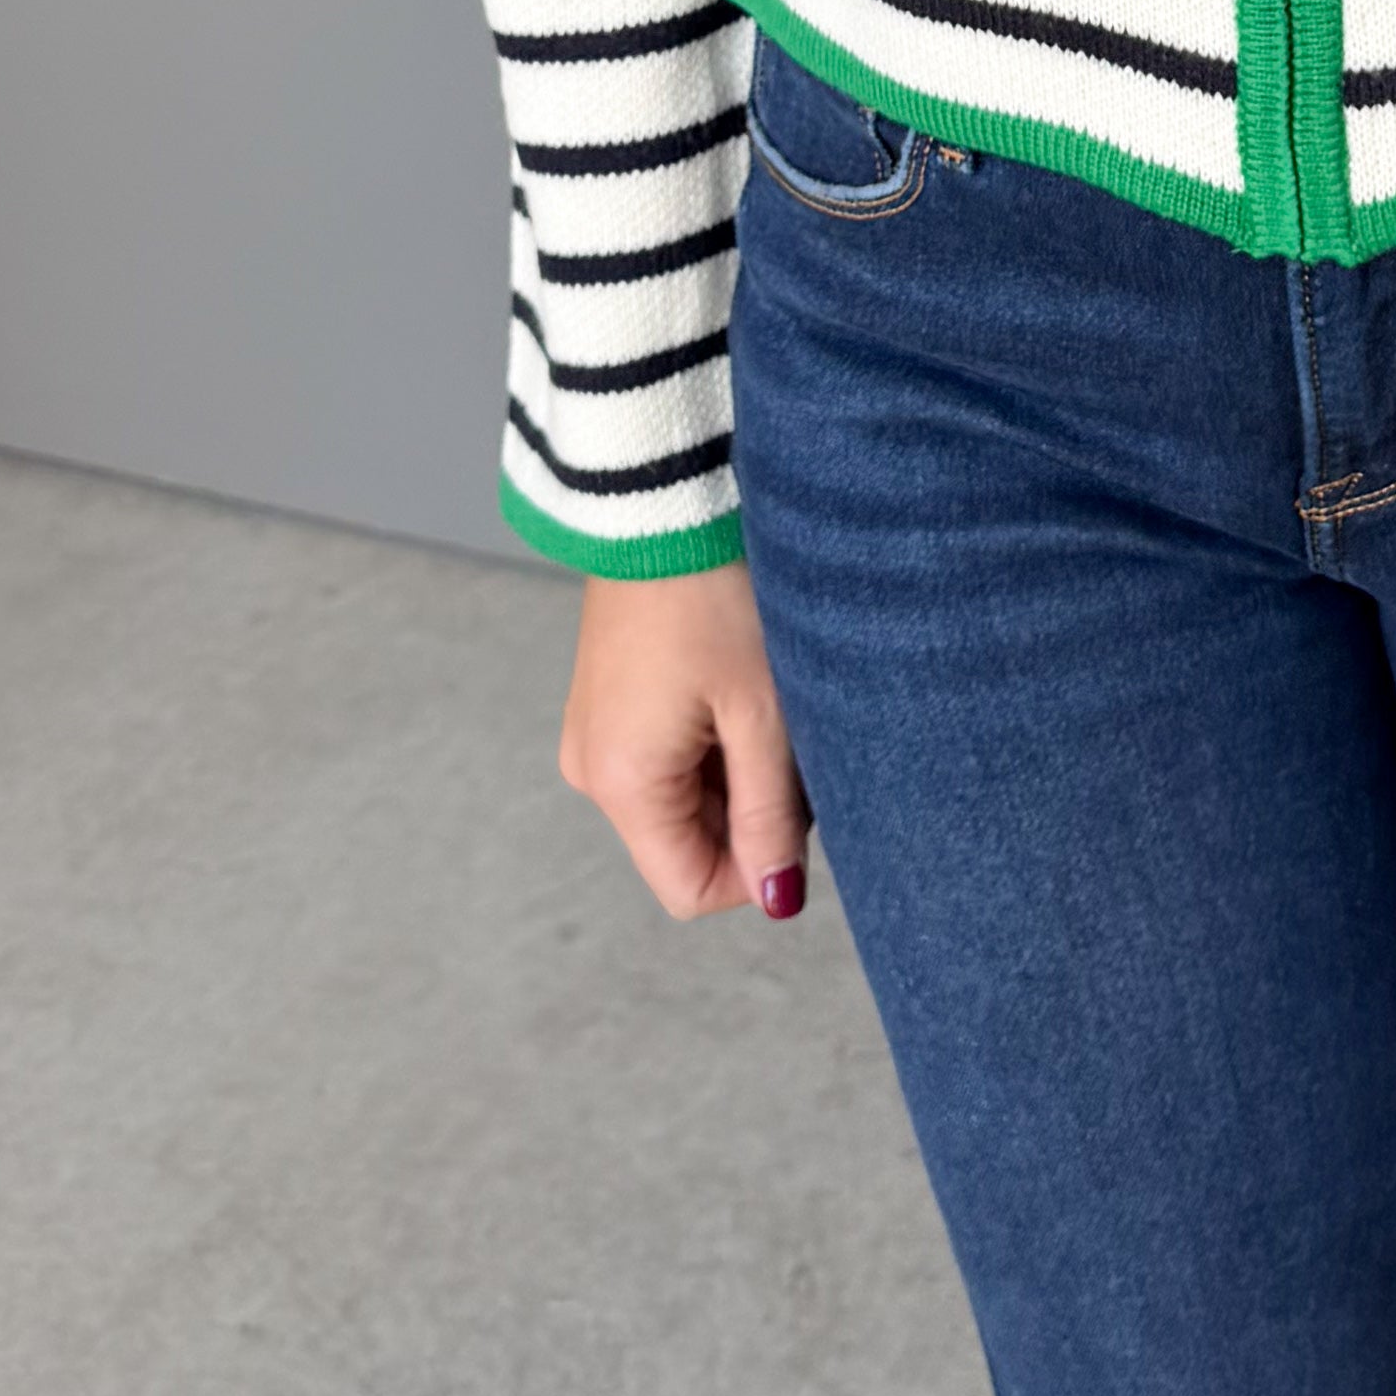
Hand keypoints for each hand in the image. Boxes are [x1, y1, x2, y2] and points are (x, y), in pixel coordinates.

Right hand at [559, 559, 810, 922]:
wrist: (667, 495)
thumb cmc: (719, 594)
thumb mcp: (765, 714)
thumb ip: (772, 817)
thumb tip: (777, 900)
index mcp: (621, 782)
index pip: (691, 888)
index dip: (759, 869)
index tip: (803, 803)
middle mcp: (592, 769)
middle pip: (690, 843)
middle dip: (755, 811)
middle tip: (790, 733)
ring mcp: (597, 733)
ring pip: (688, 799)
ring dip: (741, 769)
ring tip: (764, 696)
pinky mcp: (611, 702)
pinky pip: (672, 756)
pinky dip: (718, 737)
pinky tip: (740, 681)